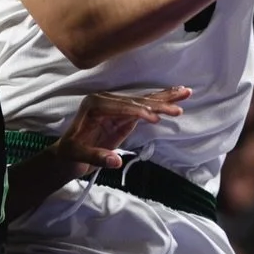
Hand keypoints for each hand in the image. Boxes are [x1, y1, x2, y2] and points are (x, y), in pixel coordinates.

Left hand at [53, 87, 190, 172]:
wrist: (67, 155)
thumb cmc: (70, 154)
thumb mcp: (79, 156)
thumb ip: (97, 156)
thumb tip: (116, 161)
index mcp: (95, 105)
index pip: (122, 107)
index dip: (139, 112)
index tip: (156, 118)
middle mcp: (107, 100)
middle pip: (137, 100)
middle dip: (159, 103)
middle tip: (178, 108)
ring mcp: (116, 106)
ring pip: (144, 101)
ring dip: (165, 98)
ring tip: (186, 92)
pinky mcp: (124, 114)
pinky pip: (144, 108)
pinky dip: (160, 105)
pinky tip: (174, 100)